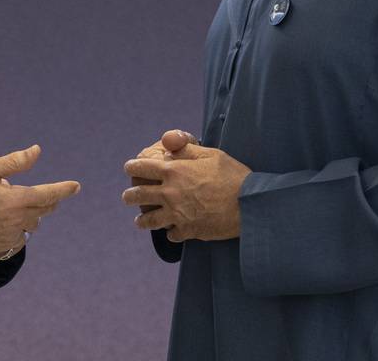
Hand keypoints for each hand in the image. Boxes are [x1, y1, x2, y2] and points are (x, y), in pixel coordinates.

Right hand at [0, 145, 79, 262]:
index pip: (49, 194)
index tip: (76, 186)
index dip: (64, 189)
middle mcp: (17, 221)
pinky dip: (15, 233)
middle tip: (40, 195)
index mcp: (17, 200)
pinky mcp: (0, 251)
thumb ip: (15, 162)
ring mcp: (9, 238)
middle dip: (45, 202)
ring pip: (30, 227)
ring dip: (28, 217)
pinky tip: (1, 226)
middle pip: (43, 211)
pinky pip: (16, 242)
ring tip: (10, 208)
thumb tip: (37, 151)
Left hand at [122, 140, 249, 242]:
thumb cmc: (232, 175)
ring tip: (139, 222)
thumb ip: (186, 148)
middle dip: (130, 196)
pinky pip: (171, 235)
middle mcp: (171, 194)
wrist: (250, 205)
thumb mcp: (210, 154)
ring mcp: (177, 215)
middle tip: (127, 197)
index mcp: (174, 171)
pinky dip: (170, 233)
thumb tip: (168, 142)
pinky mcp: (188, 231)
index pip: (142, 167)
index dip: (132, 166)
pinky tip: (171, 231)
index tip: (129, 168)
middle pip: (139, 196)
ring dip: (142, 221)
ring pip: (150, 221)